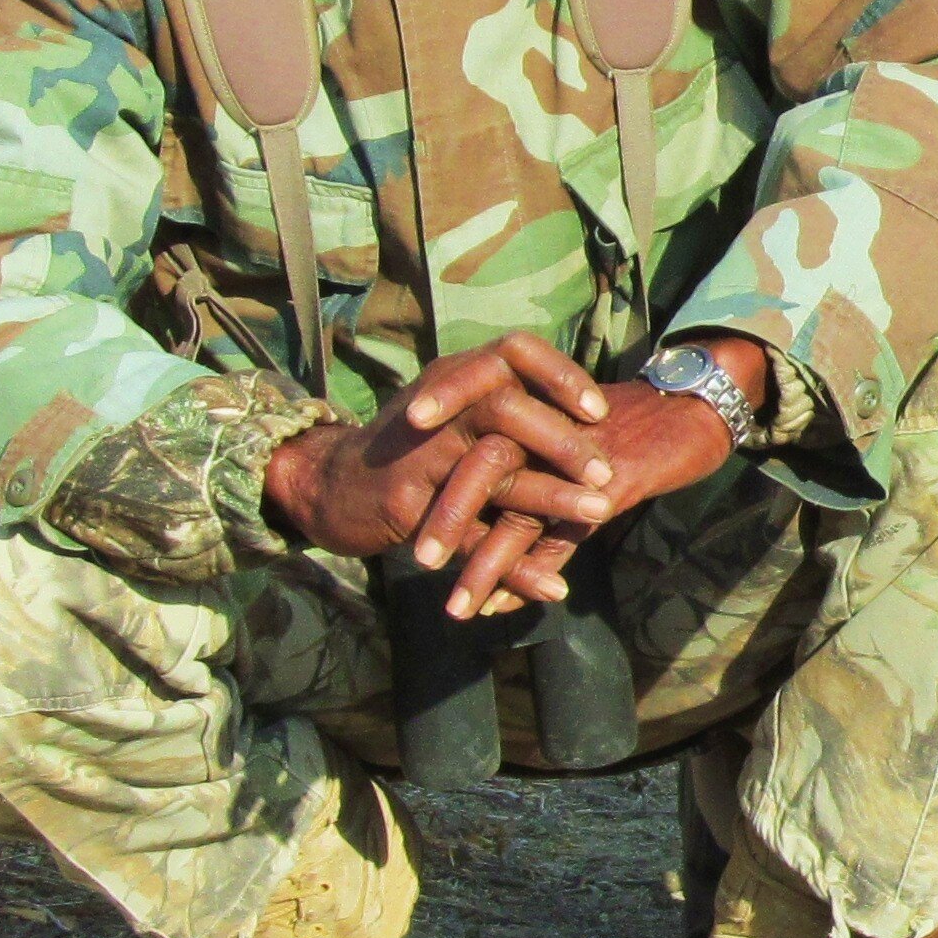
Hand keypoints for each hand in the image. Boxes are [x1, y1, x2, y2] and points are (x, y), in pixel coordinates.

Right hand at [262, 333, 625, 603]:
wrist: (330, 485)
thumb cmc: (410, 450)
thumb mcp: (454, 411)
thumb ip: (508, 405)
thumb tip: (588, 407)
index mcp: (456, 378)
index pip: (515, 353)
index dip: (561, 376)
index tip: (602, 411)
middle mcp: (438, 408)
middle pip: (506, 408)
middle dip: (562, 440)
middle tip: (607, 471)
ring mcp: (419, 456)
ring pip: (491, 471)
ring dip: (550, 495)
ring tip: (600, 513)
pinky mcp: (406, 505)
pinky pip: (469, 537)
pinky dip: (513, 566)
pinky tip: (553, 584)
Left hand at [433, 342, 772, 616]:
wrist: (695, 407)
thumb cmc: (630, 419)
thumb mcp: (569, 426)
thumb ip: (529, 451)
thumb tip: (493, 492)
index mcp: (531, 406)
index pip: (469, 426)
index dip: (431, 465)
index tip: (395, 497)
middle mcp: (545, 430)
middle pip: (481, 472)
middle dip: (446, 519)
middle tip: (416, 560)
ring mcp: (574, 461)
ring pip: (517, 515)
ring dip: (484, 564)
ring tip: (455, 606)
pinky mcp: (607, 488)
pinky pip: (560, 538)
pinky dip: (532, 573)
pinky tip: (505, 603)